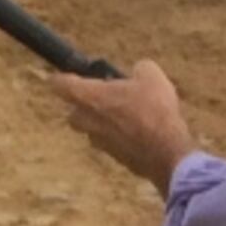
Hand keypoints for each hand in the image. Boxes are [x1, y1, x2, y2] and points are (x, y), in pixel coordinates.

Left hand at [55, 59, 195, 191]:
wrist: (166, 153)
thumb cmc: (154, 111)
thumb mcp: (152, 76)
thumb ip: (139, 68)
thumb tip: (139, 71)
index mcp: (89, 97)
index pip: (59, 84)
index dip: (63, 77)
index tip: (74, 75)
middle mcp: (88, 121)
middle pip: (73, 111)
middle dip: (87, 104)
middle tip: (109, 96)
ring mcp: (99, 142)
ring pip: (94, 128)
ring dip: (106, 121)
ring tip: (132, 114)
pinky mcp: (114, 157)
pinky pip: (111, 142)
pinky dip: (121, 136)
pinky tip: (143, 131)